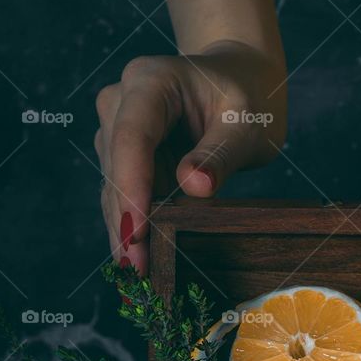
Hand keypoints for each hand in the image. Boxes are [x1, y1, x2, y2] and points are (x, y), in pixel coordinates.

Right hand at [95, 40, 285, 274]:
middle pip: (117, 167)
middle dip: (127, 222)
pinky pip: (123, 195)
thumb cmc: (245, 97)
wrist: (238, 83)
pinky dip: (132, 228)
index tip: (137, 233)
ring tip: (138, 279)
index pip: (132, 136)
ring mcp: (116, 128)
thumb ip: (220, 154)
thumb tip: (194, 187)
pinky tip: (139, 264)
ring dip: (126, 232)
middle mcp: (121, 101)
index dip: (131, 186)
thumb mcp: (245, 122)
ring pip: (114, 187)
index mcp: (150, 81)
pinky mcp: (121, 155)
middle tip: (139, 274)